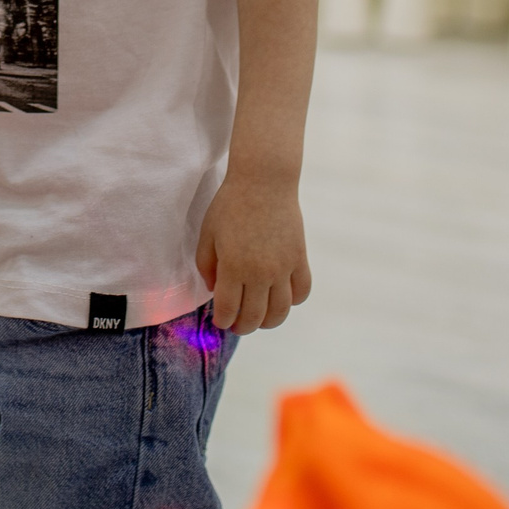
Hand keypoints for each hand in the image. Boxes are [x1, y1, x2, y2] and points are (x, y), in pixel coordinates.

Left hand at [194, 169, 311, 332]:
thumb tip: (215, 290)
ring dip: (268, 322)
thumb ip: (206, 266)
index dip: (223, 321)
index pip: (229, 310)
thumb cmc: (230, 205)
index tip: (221, 321)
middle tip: (237, 324)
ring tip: (259, 319)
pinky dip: (292, 302)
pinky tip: (280, 298)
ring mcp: (283, 268)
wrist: (264, 182)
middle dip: (242, 326)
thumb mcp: (208, 234)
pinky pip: (301, 292)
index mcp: (234, 267)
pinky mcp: (299, 260)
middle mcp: (261, 273)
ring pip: (280, 312)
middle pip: (254, 317)